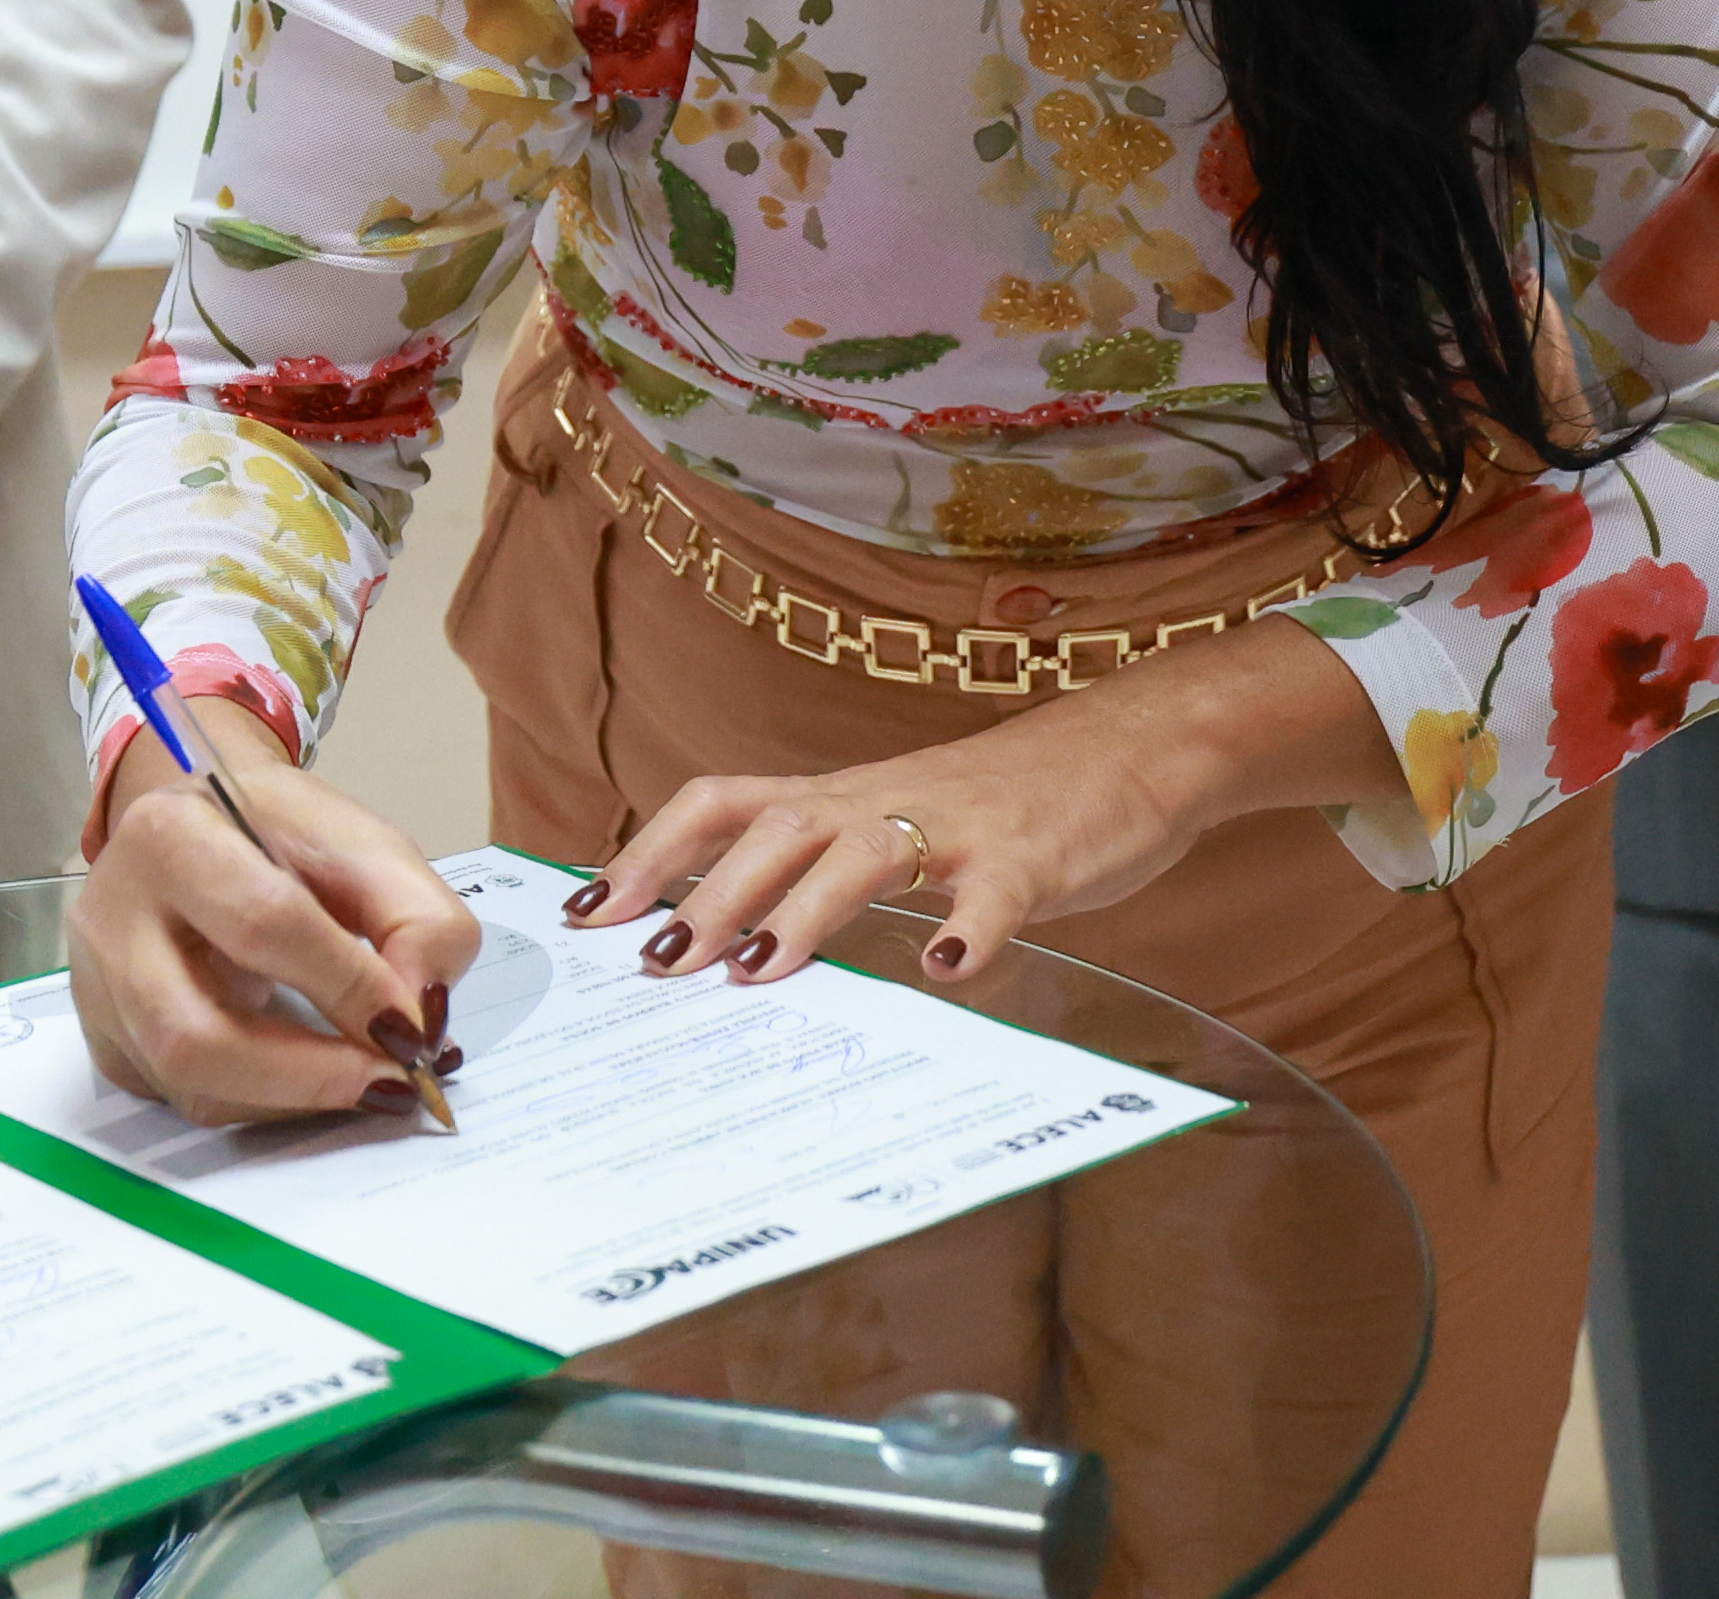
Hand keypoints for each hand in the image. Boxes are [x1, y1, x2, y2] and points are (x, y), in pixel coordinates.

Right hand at [70, 708, 480, 1123]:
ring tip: (367, 1082)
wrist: (204, 829)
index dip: (345, 984)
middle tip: (391, 1079)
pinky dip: (268, 1103)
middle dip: (309, 1073)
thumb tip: (421, 1015)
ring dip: (293, 1099)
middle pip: (192, 1033)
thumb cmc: (278, 834)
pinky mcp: (109, 1044)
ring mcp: (98, 990)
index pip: (260, 923)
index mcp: (170, 835)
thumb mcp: (360, 840)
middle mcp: (112, 917)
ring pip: (187, 1083)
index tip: (412, 1025)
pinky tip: (318, 1080)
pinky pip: (188, 1099)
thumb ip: (415, 914)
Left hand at [585, 619, 1356, 993]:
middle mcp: (885, 800)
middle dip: (707, 897)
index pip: (721, 803)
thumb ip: (824, 872)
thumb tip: (723, 943)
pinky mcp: (1033, 856)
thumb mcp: (898, 825)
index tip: (586, 914)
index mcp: (843, 797)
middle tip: (659, 967)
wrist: (1132, 746)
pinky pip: (998, 892)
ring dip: (805, 912)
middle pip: (775, 829)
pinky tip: (951, 970)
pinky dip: (973, 931)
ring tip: (760, 973)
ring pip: (865, 852)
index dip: (649, 854)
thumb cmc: (1002, 805)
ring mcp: (960, 825)